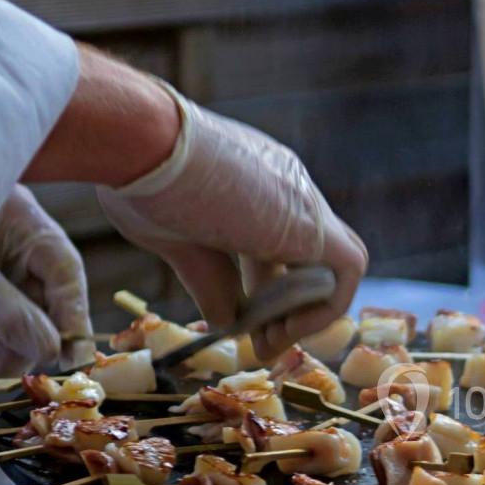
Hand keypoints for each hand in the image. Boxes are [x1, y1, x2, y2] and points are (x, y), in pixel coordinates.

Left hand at [0, 186, 93, 382]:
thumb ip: (12, 317)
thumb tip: (50, 351)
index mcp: (26, 222)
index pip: (65, 273)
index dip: (72, 318)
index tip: (68, 358)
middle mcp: (16, 236)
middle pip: (40, 295)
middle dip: (23, 339)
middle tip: (4, 373)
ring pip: (14, 305)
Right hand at [96, 82, 367, 361]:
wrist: (138, 140)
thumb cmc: (137, 180)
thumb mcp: (176, 239)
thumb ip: (208, 278)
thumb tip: (228, 322)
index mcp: (253, 184)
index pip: (278, 243)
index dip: (264, 288)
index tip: (240, 322)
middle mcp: (286, 190)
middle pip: (310, 259)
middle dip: (290, 307)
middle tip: (263, 344)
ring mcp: (302, 201)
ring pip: (334, 265)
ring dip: (306, 313)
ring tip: (268, 343)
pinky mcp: (311, 221)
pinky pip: (347, 270)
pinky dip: (323, 308)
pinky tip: (281, 328)